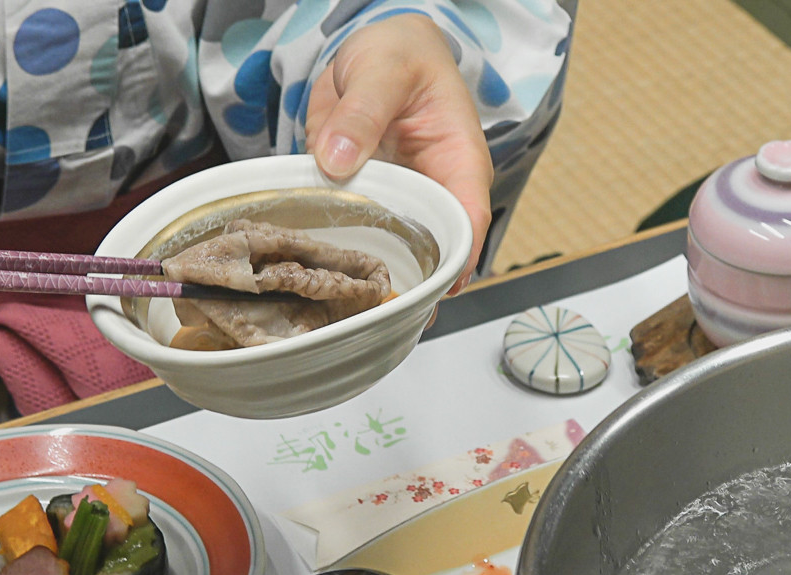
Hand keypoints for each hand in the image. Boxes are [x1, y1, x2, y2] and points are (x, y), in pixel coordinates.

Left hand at [306, 14, 492, 293]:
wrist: (373, 44)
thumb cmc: (400, 53)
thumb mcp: (383, 70)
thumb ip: (363, 112)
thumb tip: (338, 158)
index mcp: (458, 163)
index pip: (467, 221)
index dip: (455, 261)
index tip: (433, 292)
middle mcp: (433, 190)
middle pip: (434, 250)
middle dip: (413, 284)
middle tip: (381, 314)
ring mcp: (399, 199)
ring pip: (395, 250)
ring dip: (375, 277)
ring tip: (351, 312)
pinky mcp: (366, 199)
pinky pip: (357, 232)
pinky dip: (342, 254)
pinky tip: (323, 280)